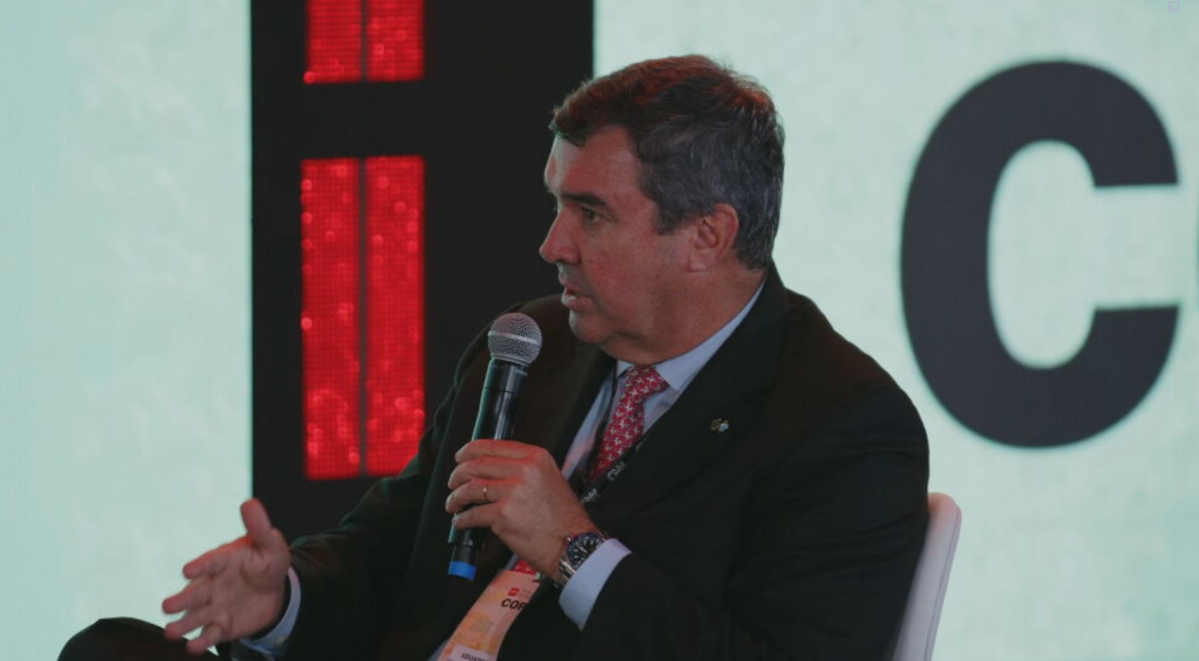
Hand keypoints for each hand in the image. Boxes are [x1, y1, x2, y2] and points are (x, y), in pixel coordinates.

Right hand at [162, 498, 290, 653]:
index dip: (201, 565)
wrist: (273, 590)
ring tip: (171, 632)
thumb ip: (260, 528)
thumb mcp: (270, 545)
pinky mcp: (220, 625)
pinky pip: (209, 634)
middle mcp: (212, 584)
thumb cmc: (266, 562)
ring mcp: (214, 606)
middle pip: (196, 592)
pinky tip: (193, 646)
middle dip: (182, 599)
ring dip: (183, 624)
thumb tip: (250, 503)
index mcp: (223, 561)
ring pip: (195, 616)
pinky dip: (201, 641)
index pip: (211, 562)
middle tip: (167, 606)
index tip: (188, 570)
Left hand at [447, 440, 595, 579]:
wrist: (572, 542)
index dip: (470, 450)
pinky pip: (473, 514)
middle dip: (458, 474)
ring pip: (471, 488)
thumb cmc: (563, 517)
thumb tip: (493, 468)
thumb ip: (525, 468)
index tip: (461, 457)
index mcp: (535, 457)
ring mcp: (512, 492)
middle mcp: (524, 470)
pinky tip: (461, 521)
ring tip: (453, 504)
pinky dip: (463, 519)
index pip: (493, 446)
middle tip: (453, 482)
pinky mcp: (503, 515)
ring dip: (457, 497)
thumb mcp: (550, 478)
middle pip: (477, 465)